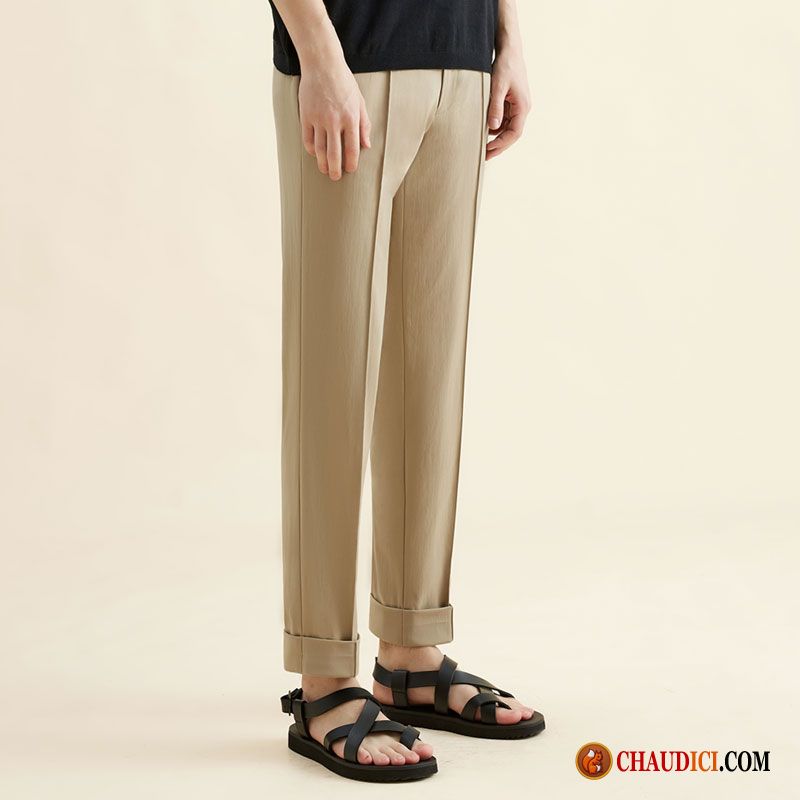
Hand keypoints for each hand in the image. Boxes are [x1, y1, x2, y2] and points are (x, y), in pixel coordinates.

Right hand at [298, 59, 370, 179]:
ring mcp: (318, 119)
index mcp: (351, 118)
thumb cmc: (344, 82)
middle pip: (334, 154)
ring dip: (322, 163)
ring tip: (324, 170)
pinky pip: (308, 139)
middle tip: (335, 177)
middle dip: (335, 169)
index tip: (350, 170)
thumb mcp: (360, 102)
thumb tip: (366, 145)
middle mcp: (334, 120)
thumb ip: (364, 125)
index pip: (352, 149)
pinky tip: (315, 154)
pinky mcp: (306, 115)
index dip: (351, 163)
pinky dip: (311, 149)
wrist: (322, 64)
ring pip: (320, 149)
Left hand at [486, 45, 530, 159]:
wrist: (509, 49)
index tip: (488, 151)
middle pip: (511, 134)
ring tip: (481, 145)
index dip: (501, 145)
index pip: (514, 133)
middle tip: (483, 156)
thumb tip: (493, 127)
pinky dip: (494, 127)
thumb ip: (495, 107)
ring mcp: (517, 106)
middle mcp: (522, 108)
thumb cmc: (505, 65)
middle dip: (498, 146)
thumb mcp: (497, 86)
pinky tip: (484, 129)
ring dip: (496, 137)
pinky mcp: (511, 103)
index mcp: (523, 106)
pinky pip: (504, 120)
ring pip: (507, 128)